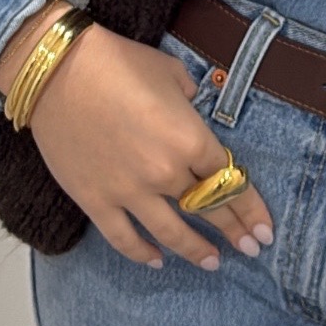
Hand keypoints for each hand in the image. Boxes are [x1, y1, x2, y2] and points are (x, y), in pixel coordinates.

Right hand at [0, 1, 272, 272]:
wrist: (59, 70)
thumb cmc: (118, 62)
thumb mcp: (170, 73)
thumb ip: (190, 99)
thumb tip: (190, 110)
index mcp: (191, 139)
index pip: (231, 182)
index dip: (252, 209)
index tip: (266, 230)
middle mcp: (166, 172)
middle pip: (208, 210)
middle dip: (235, 232)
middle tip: (251, 250)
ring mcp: (130, 192)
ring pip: (172, 234)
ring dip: (196, 251)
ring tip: (213, 262)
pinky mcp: (97, 201)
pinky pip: (125, 239)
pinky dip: (143, 254)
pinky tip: (158, 261)